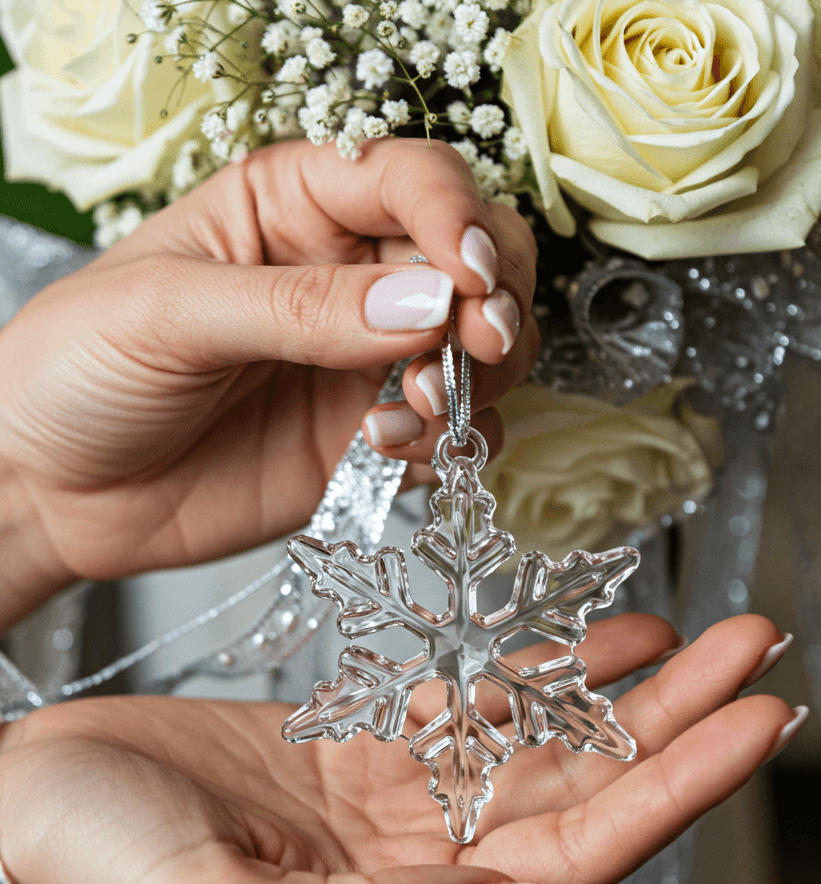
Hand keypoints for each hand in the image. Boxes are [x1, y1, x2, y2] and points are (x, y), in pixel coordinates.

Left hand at [0, 138, 537, 629]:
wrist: (54, 492)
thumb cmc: (79, 370)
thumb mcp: (170, 313)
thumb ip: (300, 307)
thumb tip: (427, 304)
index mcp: (293, 206)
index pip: (412, 181)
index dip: (458, 219)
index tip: (465, 277)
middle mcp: (345, 278)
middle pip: (478, 259)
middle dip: (494, 300)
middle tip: (476, 346)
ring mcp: (363, 363)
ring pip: (483, 351)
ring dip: (477, 379)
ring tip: (410, 409)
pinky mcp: (368, 441)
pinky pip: (454, 434)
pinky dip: (453, 443)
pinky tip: (388, 451)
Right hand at [0, 614, 801, 883]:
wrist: (13, 805)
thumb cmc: (87, 862)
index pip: (574, 854)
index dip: (674, 794)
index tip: (754, 728)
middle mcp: (410, 864)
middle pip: (579, 794)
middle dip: (675, 729)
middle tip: (758, 656)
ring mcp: (386, 805)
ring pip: (536, 747)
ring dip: (623, 694)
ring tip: (702, 631)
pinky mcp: (352, 750)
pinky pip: (468, 709)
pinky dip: (537, 674)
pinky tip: (595, 638)